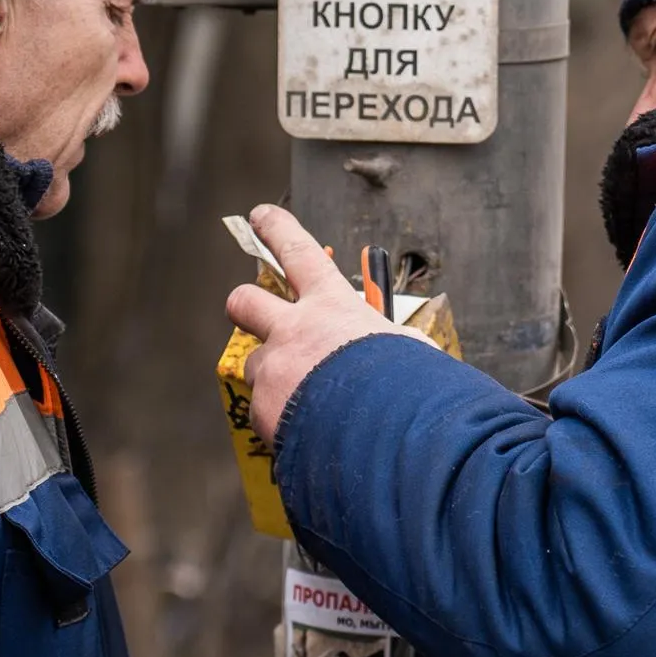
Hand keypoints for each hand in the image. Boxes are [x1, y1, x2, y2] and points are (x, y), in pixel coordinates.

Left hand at [225, 205, 429, 445]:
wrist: (388, 440)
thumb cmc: (411, 391)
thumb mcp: (409, 350)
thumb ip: (387, 341)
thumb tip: (388, 351)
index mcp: (333, 307)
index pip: (297, 252)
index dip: (276, 229)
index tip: (262, 216)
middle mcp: (295, 331)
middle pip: (244, 300)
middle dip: (245, 302)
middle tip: (252, 310)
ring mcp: (275, 370)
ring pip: (254, 363)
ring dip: (272, 375)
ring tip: (307, 398)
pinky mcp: (263, 410)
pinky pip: (264, 410)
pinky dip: (282, 419)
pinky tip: (311, 432)